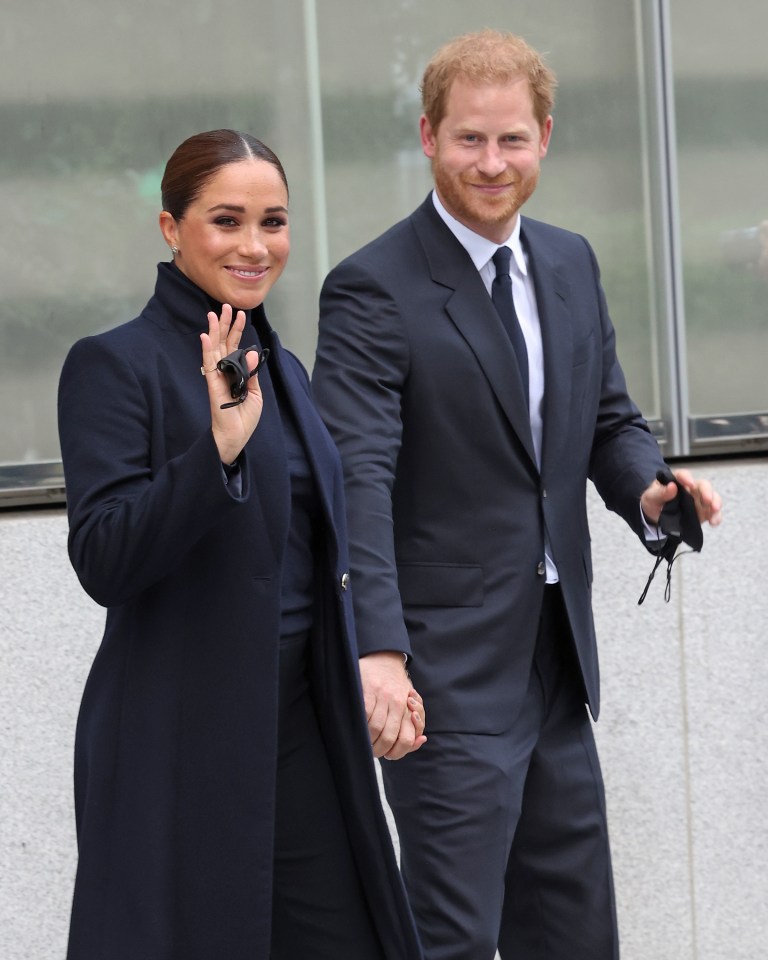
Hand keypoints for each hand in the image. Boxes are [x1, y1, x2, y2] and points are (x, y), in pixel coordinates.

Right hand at [200, 304, 263, 463]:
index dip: (238, 330)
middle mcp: (224, 372)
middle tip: (226, 306)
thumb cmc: (244, 417)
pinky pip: (209, 365)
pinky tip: (205, 337)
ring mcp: (217, 377)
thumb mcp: (255, 393)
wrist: (236, 436)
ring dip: (214, 331)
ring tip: (214, 314)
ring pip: (215, 349)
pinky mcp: (213, 385)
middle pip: (223, 343)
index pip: (235, 347)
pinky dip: (207, 350)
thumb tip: (250, 351)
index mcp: (236, 372)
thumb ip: (251, 372)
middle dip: (225, 324)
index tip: (241, 314)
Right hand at [359, 651, 426, 759]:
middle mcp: (397, 703)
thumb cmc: (397, 686)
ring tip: (364, 742)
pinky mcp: (368, 690)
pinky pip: (365, 713)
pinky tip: (359, 726)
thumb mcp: (412, 702)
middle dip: (379, 750)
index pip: (406, 739)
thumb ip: (415, 724)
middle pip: (389, 737)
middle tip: (373, 751)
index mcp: (409, 708)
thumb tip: (421, 740)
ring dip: (368, 740)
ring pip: (375, 728)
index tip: (387, 754)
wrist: (384, 658)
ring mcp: (382, 696)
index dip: (396, 752)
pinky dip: (360, 724)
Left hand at [640, 467, 722, 526]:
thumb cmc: (652, 502)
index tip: (689, 483)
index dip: (686, 478)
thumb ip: (660, 493)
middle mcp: (690, 488)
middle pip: (703, 485)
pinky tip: (714, 522)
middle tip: (707, 501)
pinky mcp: (703, 512)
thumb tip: (672, 486)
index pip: (683, 475)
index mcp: (676, 481)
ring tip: (714, 510)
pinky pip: (713, 512)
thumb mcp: (650, 498)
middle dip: (707, 492)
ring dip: (716, 503)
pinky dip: (716, 516)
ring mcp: (698, 500)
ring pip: (712, 497)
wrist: (655, 517)